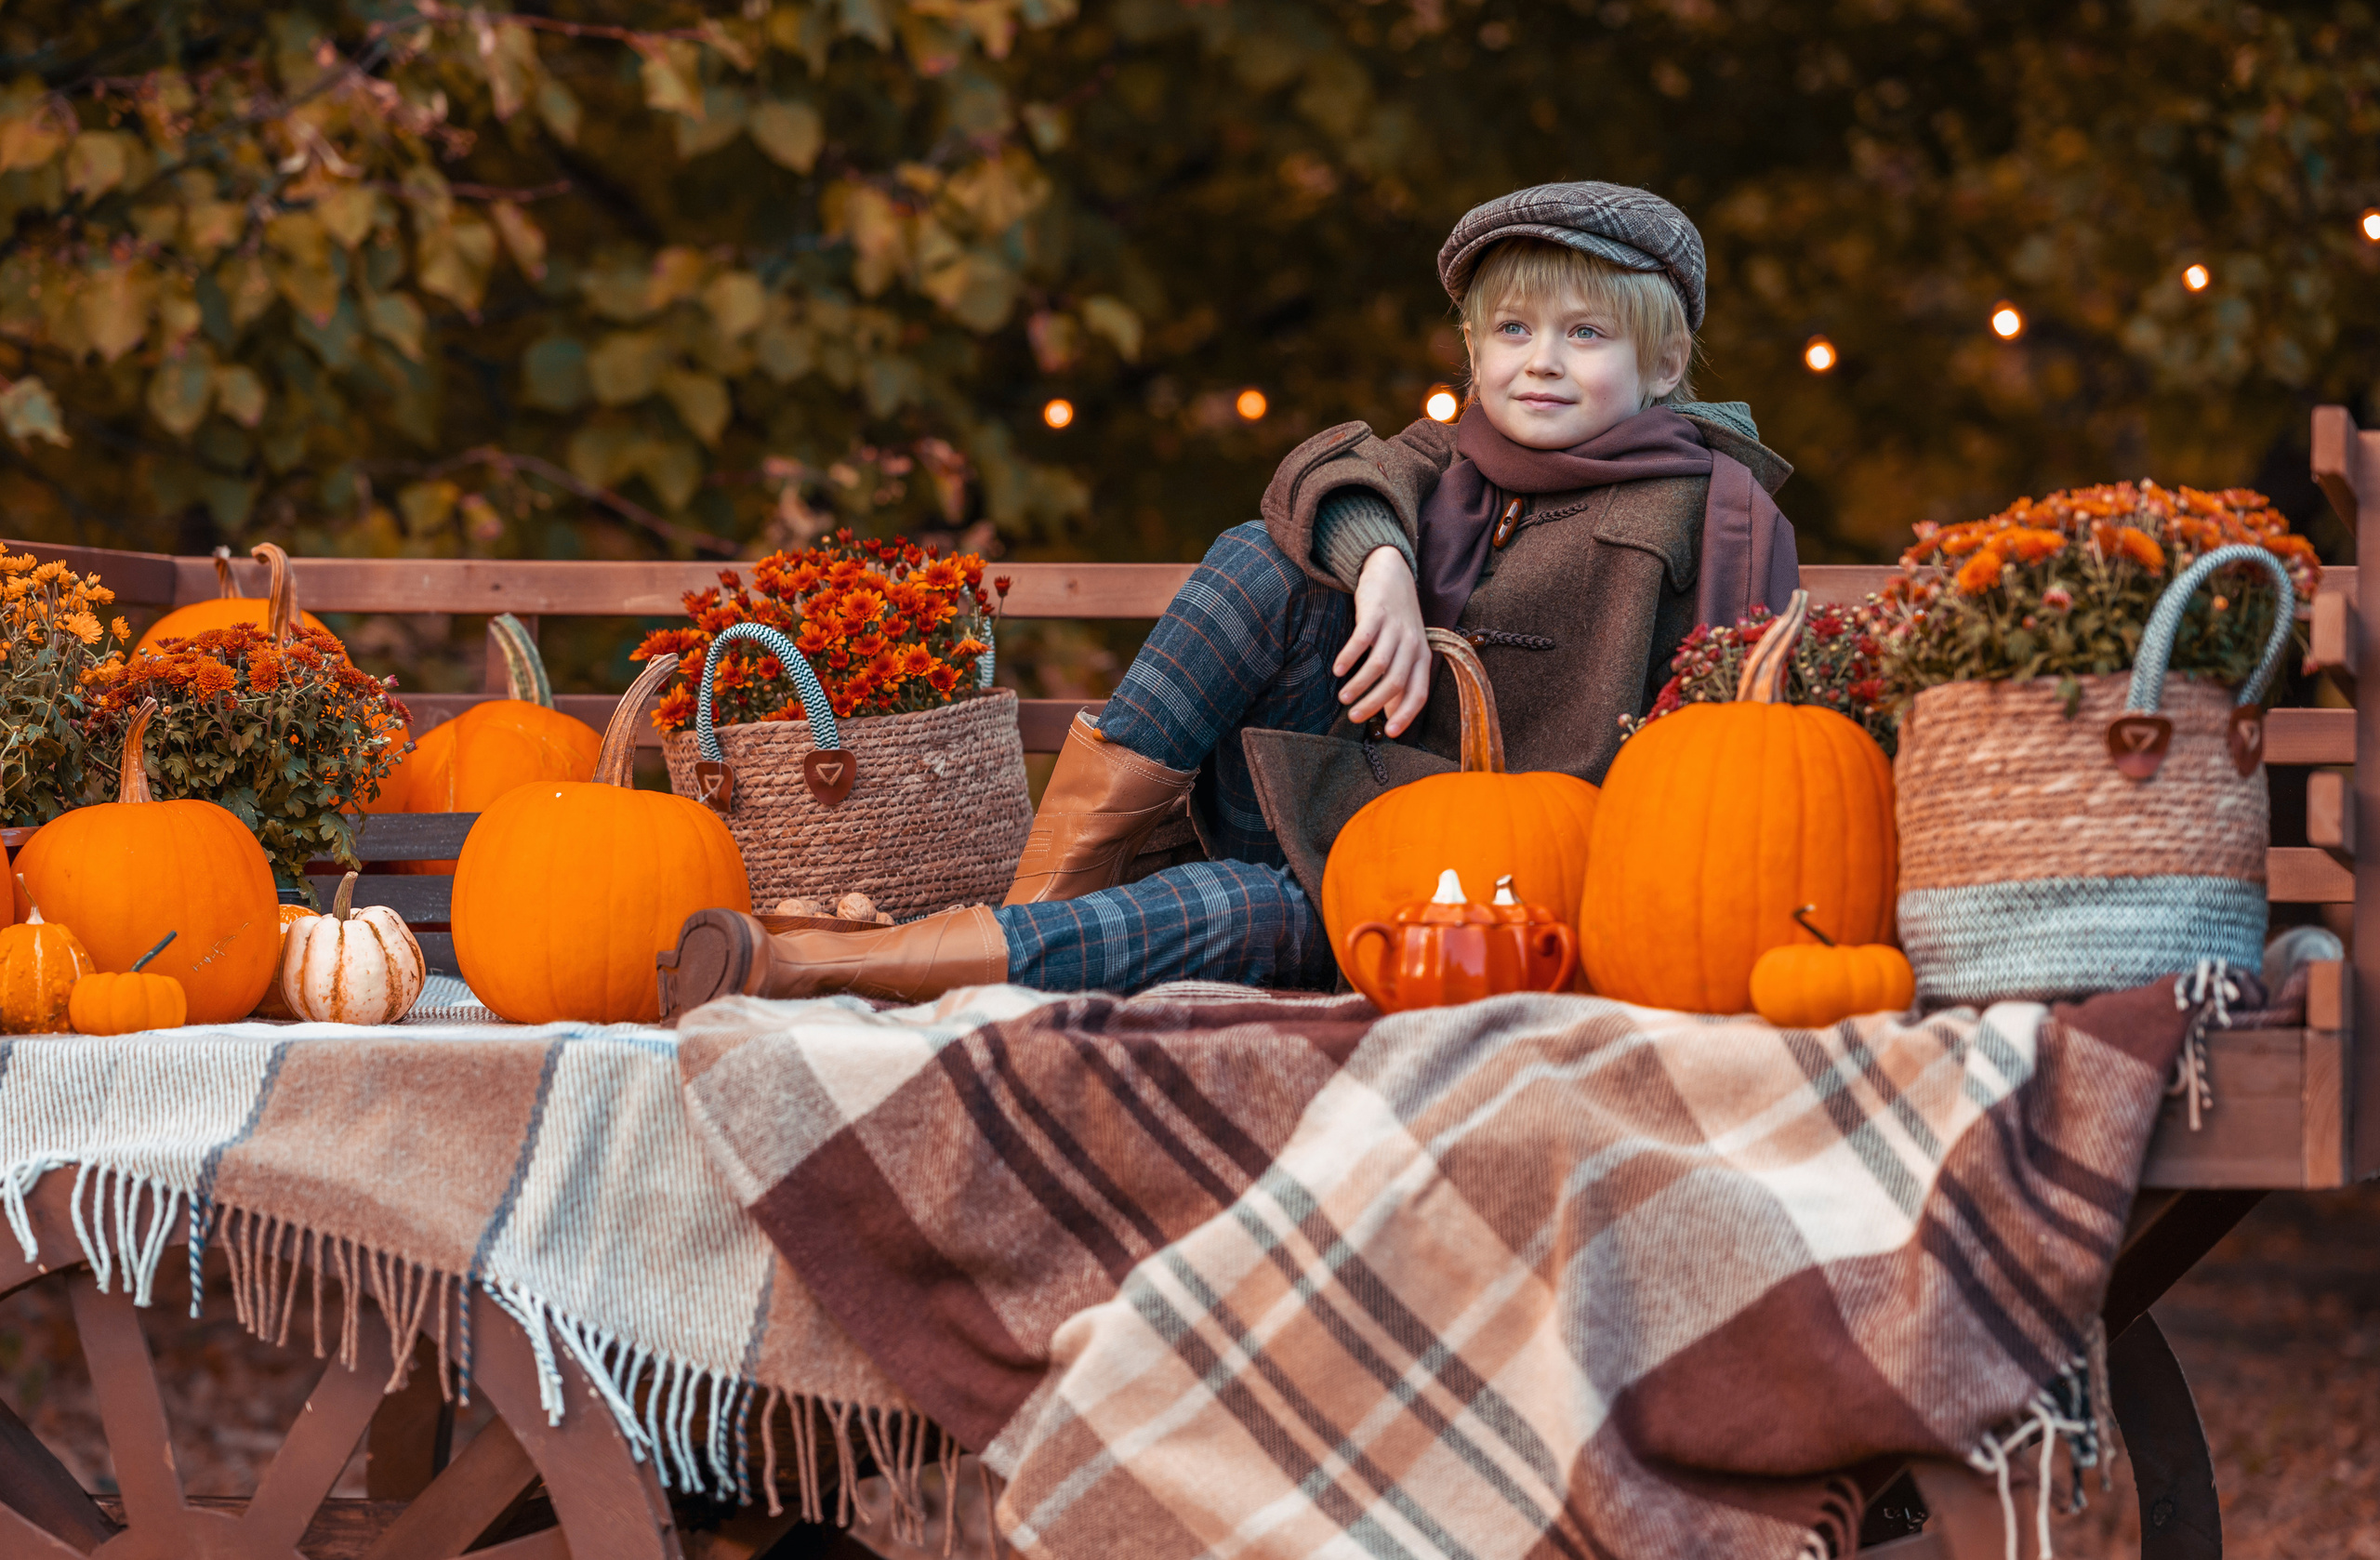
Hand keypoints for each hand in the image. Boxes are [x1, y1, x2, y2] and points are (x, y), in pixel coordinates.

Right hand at [1333, 547, 1431, 737]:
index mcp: (1421, 657)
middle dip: (1374, 704)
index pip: (1419, 692)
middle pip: (1396, 682)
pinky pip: (1363, 639)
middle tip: (1353, 717)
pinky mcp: (1376, 612)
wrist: (1393, 572)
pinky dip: (1350, 656)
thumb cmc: (1398, 619)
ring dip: (1360, 684)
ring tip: (1343, 697)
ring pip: (1379, 664)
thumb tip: (1390, 715)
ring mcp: (1395, 627)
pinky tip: (1337, 669)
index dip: (1406, 714)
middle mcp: (1412, 644)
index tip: (1390, 733)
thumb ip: (1400, 679)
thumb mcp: (1406, 648)